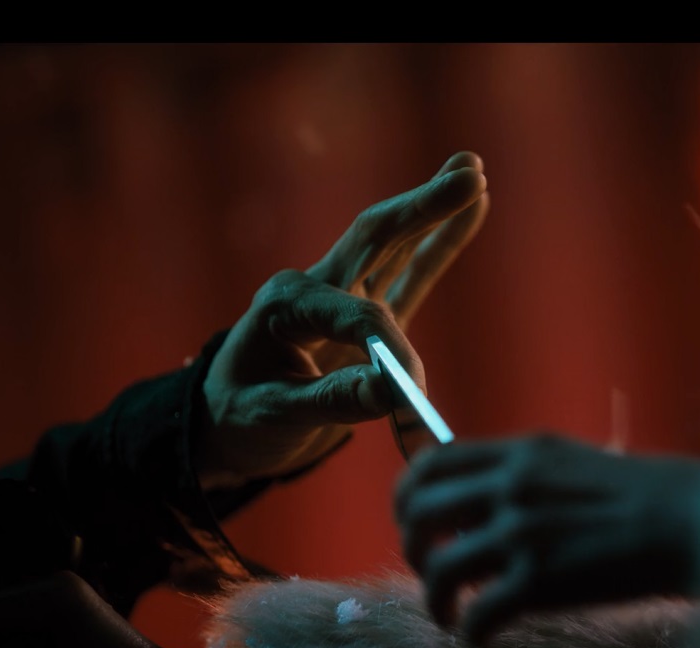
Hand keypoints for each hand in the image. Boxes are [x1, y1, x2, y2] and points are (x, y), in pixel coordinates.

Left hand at [197, 152, 488, 485]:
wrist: (225, 426)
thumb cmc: (241, 418)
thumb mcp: (274, 415)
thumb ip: (334, 399)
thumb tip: (394, 391)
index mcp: (284, 303)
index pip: (356, 315)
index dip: (391, 350)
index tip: (413, 393)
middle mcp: (314, 286)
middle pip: (375, 236)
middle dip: (423, 206)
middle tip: (471, 173)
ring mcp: (342, 294)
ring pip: (393, 244)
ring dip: (433, 209)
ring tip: (473, 169)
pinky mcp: (365, 313)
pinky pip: (409, 272)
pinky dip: (438, 243)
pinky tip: (473, 211)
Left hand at [393, 434, 699, 646]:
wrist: (699, 521)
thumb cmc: (650, 497)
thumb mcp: (576, 464)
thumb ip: (525, 476)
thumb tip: (480, 507)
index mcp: (523, 453)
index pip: (433, 463)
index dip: (408, 496)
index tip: (414, 522)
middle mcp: (514, 485)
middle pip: (421, 511)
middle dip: (413, 547)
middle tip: (428, 570)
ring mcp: (525, 532)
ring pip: (440, 566)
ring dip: (434, 597)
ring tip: (449, 615)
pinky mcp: (542, 580)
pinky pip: (478, 613)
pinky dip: (471, 633)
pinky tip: (483, 641)